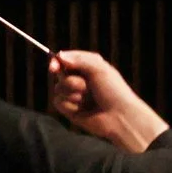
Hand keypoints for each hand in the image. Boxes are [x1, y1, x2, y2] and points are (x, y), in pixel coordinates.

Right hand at [47, 49, 169, 151]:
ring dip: (72, 93)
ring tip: (89, 99)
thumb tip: (59, 56)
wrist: (119, 116)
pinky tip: (83, 109)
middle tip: (84, 86)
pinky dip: (70, 104)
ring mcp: (74, 95)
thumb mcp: (99, 68)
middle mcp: (80, 79)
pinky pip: (58, 102)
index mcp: (88, 66)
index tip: (53, 66)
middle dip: (70, 80)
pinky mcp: (70, 109)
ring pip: (58, 88)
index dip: (57, 61)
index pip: (66, 59)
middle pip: (60, 74)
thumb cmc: (114, 90)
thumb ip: (79, 59)